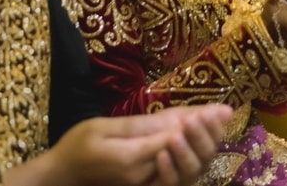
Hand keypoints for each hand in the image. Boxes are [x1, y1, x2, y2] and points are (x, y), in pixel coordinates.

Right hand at [4, 104, 231, 185]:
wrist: (64, 176)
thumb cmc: (78, 146)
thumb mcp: (103, 128)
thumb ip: (140, 126)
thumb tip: (173, 120)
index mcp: (132, 161)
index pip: (174, 141)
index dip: (198, 124)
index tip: (218, 109)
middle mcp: (145, 178)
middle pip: (187, 159)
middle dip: (207, 135)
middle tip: (222, 112)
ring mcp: (147, 185)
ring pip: (186, 170)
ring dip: (204, 146)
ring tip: (216, 121)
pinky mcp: (148, 185)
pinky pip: (178, 174)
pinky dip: (193, 156)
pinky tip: (200, 136)